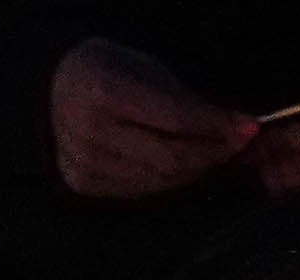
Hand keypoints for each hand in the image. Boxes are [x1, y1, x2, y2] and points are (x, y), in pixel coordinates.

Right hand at [50, 38, 254, 198]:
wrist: (51, 91)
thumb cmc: (105, 72)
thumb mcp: (145, 68)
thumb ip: (186, 99)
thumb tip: (235, 125)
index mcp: (104, 91)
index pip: (175, 119)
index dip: (216, 126)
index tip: (248, 126)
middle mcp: (90, 132)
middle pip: (170, 158)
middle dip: (213, 153)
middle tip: (238, 144)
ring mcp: (85, 164)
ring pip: (160, 181)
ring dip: (196, 170)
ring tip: (216, 153)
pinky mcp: (85, 186)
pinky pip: (142, 191)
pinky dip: (171, 181)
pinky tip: (185, 166)